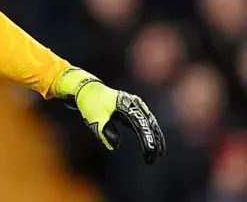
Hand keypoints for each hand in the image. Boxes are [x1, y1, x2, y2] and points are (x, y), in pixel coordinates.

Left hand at [51, 68, 166, 163]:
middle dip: (154, 140)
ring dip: (155, 136)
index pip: (140, 125)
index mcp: (125, 105)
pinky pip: (146, 119)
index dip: (147, 139)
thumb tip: (115, 146)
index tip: (150, 152)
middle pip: (148, 123)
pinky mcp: (134, 106)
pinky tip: (154, 140)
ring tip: (158, 153)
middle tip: (155, 157)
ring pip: (150, 121)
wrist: (88, 90)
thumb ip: (106, 133)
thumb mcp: (96, 120)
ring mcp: (135, 103)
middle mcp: (133, 103)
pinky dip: (150, 130)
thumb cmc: (92, 105)